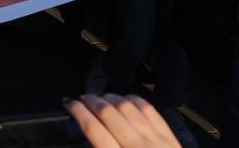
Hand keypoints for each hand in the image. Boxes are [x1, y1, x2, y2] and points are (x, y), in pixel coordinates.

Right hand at [64, 94, 180, 147]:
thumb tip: (88, 139)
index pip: (93, 129)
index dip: (77, 111)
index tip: (68, 103)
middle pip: (108, 112)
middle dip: (90, 100)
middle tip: (81, 98)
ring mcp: (155, 141)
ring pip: (127, 106)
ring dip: (109, 97)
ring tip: (100, 98)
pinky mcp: (170, 138)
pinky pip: (148, 109)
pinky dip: (134, 100)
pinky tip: (125, 100)